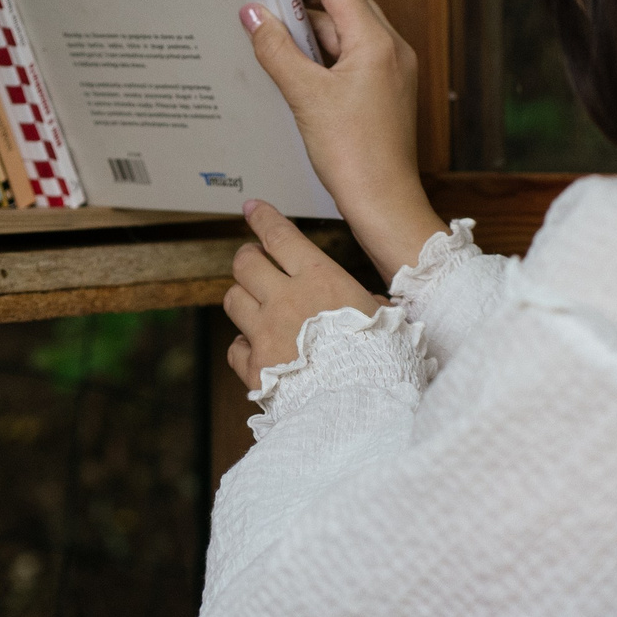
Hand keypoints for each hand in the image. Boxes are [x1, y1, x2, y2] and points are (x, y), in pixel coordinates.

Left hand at [224, 200, 380, 390]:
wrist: (360, 408)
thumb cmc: (380, 360)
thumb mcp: (385, 319)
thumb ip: (368, 306)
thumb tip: (373, 307)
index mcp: (320, 280)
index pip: (280, 236)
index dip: (262, 218)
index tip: (251, 208)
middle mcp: (285, 300)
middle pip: (245, 263)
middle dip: (247, 258)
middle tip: (253, 262)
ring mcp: (265, 333)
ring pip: (232, 299)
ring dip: (243, 299)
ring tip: (257, 308)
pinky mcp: (255, 367)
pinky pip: (235, 347)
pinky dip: (244, 347)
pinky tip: (258, 351)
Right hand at [241, 0, 448, 279]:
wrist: (383, 204)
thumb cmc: (354, 156)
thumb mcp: (305, 97)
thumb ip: (277, 50)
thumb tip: (252, 15)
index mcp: (378, 41)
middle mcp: (390, 48)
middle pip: (340, 3)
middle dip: (297, 1)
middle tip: (257, 4)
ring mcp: (389, 70)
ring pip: (341, 32)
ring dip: (305, 33)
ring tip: (265, 40)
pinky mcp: (381, 91)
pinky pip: (346, 58)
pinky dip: (317, 57)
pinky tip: (288, 70)